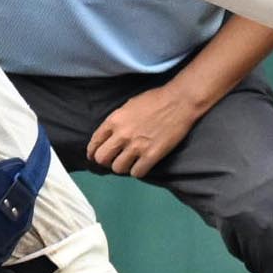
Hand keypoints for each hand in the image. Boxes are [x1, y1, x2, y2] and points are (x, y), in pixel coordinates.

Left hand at [85, 83, 214, 178]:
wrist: (179, 101)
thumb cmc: (155, 100)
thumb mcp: (128, 106)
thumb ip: (116, 121)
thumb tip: (109, 136)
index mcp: (114, 120)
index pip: (94, 142)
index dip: (92, 152)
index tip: (94, 156)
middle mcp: (122, 135)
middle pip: (102, 159)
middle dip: (105, 161)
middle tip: (113, 160)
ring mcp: (137, 146)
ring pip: (118, 168)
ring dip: (122, 167)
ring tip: (129, 162)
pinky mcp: (152, 155)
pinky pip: (136, 173)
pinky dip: (138, 171)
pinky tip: (142, 165)